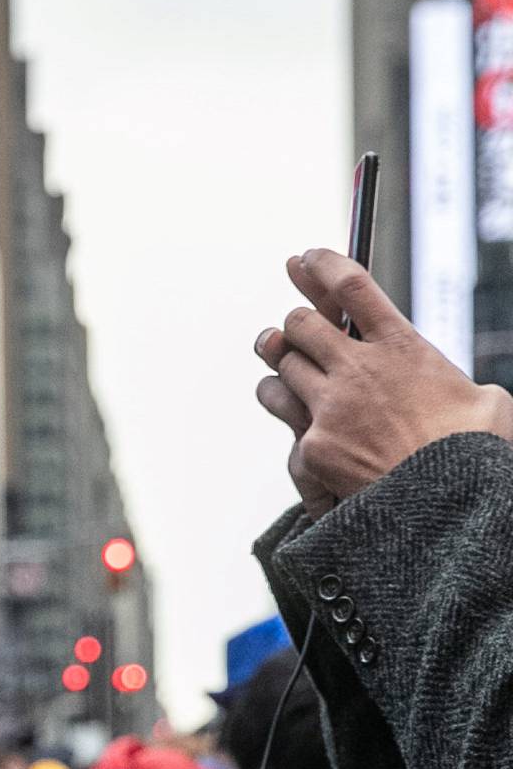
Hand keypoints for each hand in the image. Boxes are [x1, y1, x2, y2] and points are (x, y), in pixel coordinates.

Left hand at [253, 250, 512, 509]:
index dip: (322, 265)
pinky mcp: (311, 445)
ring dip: (281, 365)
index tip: (305, 258)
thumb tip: (465, 392)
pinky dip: (291, 417)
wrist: (445, 510)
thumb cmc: (471, 458)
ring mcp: (330, 408)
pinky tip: (301, 425)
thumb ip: (462, 384)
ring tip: (282, 368)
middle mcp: (359, 369)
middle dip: (293, 325)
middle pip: (301, 324)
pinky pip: (284, 417)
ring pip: (281, 367)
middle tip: (289, 330)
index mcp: (403, 347)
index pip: (351, 286)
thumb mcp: (486, 403)